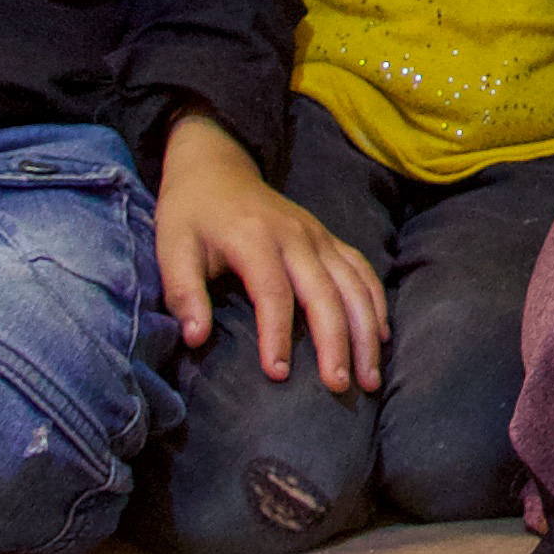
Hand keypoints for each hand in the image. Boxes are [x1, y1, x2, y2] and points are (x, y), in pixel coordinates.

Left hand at [153, 114, 383, 387]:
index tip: (278, 375)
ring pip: (355, 285)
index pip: (273, 292)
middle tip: (339, 386)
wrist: (217, 167)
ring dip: (367, 331)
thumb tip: (195, 338)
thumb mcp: (171, 247)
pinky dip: (376, 304)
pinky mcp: (329, 239)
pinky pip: (363, 271)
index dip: (277, 335)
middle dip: (337, 342)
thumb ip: (183, 291)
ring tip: (370, 377)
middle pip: (326, 293)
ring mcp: (319, 236)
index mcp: (255, 238)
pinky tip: (382, 337)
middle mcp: (296, 236)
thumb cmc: (191, 214)